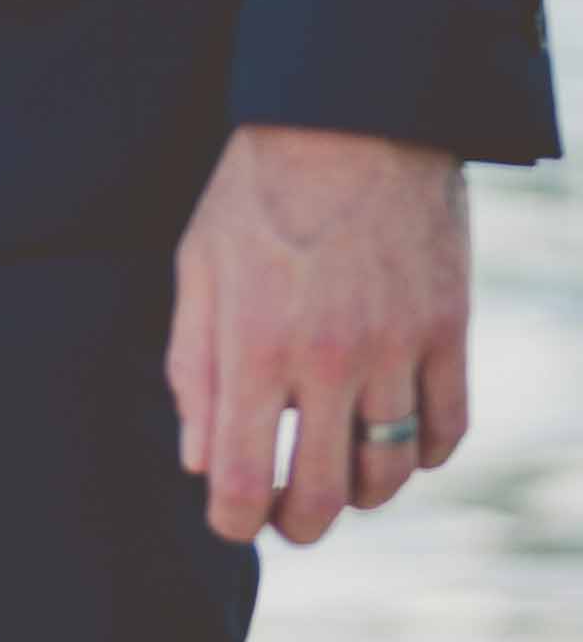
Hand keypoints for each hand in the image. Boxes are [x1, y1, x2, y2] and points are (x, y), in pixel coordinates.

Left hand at [167, 122, 470, 545]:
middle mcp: (328, 358)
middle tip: (288, 516)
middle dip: (299, 524)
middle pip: (324, 496)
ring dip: (362, 493)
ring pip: (390, 473)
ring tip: (341, 476)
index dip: (234, 521)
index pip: (243, 480)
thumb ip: (193, 369)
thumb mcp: (199, 268)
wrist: (351, 117)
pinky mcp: (448, 330)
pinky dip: (422, 452)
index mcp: (254, 346)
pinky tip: (396, 440)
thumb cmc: (258, 192)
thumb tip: (197, 460)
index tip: (232, 520)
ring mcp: (397, 347)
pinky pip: (448, 428)